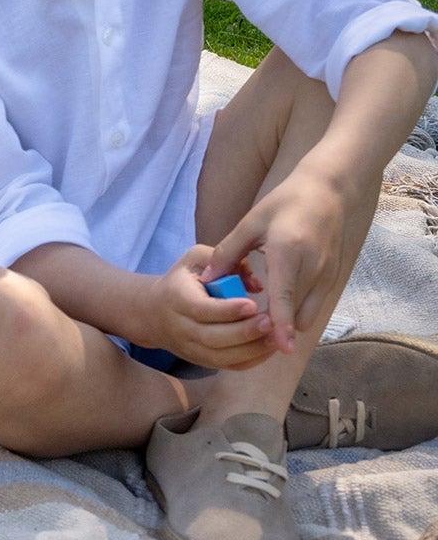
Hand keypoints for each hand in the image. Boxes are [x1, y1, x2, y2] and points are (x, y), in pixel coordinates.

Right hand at [144, 246, 277, 369]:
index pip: (202, 309)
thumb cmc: (181, 280)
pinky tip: (269, 348)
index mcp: (177, 299)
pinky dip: (251, 360)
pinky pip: (228, 366)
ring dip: (251, 349)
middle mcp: (181, 328)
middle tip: (270, 322)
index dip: (227, 310)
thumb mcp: (195, 259)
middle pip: (213, 338)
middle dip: (244, 332)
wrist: (154, 313)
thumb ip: (225, 260)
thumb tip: (256, 283)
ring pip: (221, 357)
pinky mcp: (202, 361)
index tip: (253, 304)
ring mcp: (191, 348)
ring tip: (276, 337)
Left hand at [202, 164, 353, 356]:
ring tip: (264, 319)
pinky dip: (298, 312)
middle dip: (277, 330)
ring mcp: (327, 274)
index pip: (285, 295)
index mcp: (288, 252)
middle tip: (251, 334)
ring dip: (288, 322)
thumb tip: (206, 280)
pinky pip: (314, 306)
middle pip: (297, 313)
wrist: (327, 192)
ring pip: (307, 314)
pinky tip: (280, 304)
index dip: (282, 323)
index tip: (281, 348)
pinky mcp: (333, 277)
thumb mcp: (251, 222)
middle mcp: (313, 267)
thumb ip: (228, 253)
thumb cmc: (285, 203)